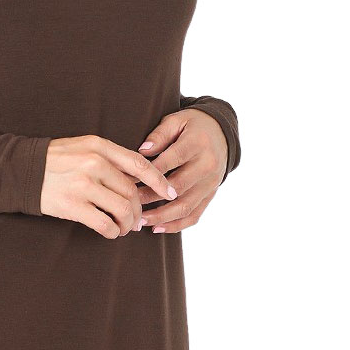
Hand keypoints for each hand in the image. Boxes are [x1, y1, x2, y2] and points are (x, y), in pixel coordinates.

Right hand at [39, 135, 179, 238]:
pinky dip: (112, 232)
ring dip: (128, 224)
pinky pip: (104, 224)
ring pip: (122, 210)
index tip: (170, 193)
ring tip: (124, 228)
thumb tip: (137, 182)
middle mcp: (94, 164)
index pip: (140, 164)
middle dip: (139, 211)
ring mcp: (83, 185)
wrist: (21, 170)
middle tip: (137, 220)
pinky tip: (110, 232)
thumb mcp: (83, 147)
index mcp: (99, 146)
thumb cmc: (55, 160)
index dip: (159, 181)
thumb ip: (110, 159)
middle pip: (132, 193)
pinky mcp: (73, 205)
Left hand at [133, 109, 227, 232]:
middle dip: (151, 197)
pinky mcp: (211, 195)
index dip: (149, 172)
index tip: (128, 179)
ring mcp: (211, 183)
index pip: (171, 161)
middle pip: (178, 186)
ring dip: (161, 216)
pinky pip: (195, 215)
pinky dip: (176, 225)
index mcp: (198, 144)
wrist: (221, 134)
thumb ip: (159, 135)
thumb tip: (142, 151)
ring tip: (139, 221)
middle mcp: (208, 166)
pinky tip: (157, 228)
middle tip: (130, 203)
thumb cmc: (192, 126)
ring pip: (186, 206)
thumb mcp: (176, 120)